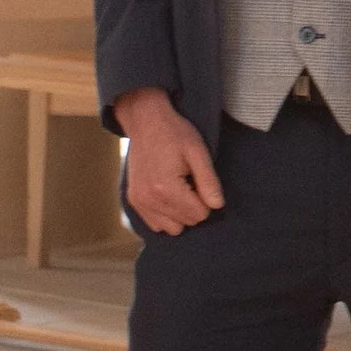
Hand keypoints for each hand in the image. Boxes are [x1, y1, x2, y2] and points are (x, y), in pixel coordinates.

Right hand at [118, 89, 224, 234]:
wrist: (146, 121)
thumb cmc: (175, 133)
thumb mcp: (198, 152)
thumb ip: (209, 181)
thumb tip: (217, 206)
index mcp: (166, 188)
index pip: (199, 214)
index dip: (207, 200)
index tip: (200, 181)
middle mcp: (149, 199)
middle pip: (186, 223)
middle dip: (194, 206)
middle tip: (190, 181)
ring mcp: (138, 201)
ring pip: (171, 228)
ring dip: (180, 213)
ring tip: (179, 188)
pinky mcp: (133, 200)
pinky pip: (155, 224)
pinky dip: (165, 215)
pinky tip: (168, 195)